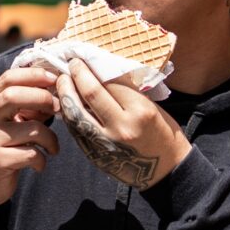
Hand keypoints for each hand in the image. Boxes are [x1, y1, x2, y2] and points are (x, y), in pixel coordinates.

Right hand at [0, 65, 61, 208]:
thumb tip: (58, 90)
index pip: (9, 78)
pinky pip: (31, 154)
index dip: (35, 75)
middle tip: (59, 108)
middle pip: (13, 96)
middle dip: (43, 98)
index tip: (56, 79)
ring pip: (31, 129)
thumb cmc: (5, 145)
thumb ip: (28, 104)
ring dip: (50, 138)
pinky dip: (42, 160)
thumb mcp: (12, 120)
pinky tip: (39, 164)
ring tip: (53, 147)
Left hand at [62, 59, 190, 189]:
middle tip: (72, 64)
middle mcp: (121, 126)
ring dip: (66, 93)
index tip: (85, 58)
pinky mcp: (95, 155)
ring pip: (76, 113)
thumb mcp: (153, 108)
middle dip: (77, 75)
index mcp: (140, 111)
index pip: (111, 82)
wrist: (166, 171)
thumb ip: (129, 93)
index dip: (94, 68)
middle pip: (91, 95)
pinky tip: (67, 102)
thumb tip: (103, 74)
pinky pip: (76, 130)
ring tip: (63, 80)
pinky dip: (69, 113)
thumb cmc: (163, 134)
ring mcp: (105, 143)